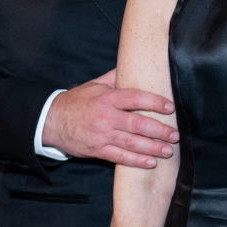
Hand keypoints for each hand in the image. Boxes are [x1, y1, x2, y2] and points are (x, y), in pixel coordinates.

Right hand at [42, 69, 178, 166]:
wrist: (52, 120)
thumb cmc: (77, 101)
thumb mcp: (95, 84)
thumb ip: (116, 78)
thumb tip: (134, 64)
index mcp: (108, 98)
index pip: (136, 98)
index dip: (155, 102)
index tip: (170, 107)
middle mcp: (106, 117)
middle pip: (138, 124)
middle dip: (160, 130)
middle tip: (175, 134)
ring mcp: (102, 135)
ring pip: (132, 143)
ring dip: (152, 147)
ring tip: (168, 150)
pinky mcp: (98, 150)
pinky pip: (120, 157)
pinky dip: (136, 161)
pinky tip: (150, 162)